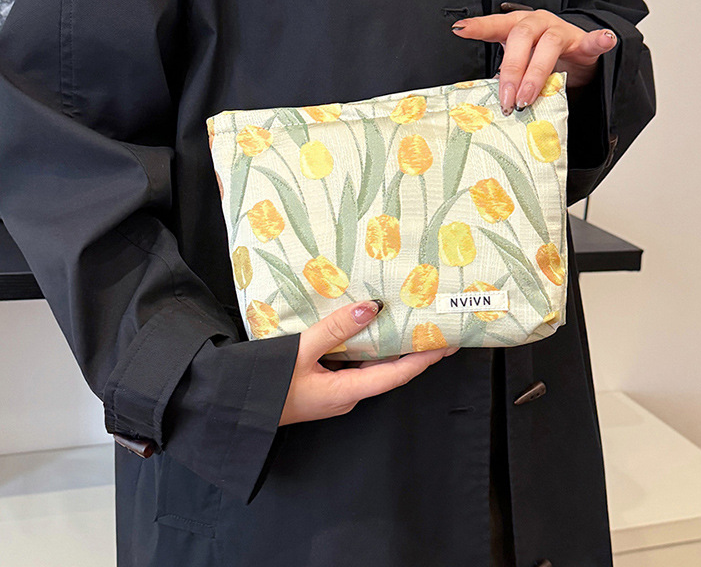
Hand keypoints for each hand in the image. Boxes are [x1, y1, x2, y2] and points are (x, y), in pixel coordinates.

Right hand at [278, 300, 457, 425]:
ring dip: (390, 346)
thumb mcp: (300, 351)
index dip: (425, 358)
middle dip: (414, 350)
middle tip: (432, 325)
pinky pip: (353, 364)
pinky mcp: (324, 385)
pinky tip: (366, 327)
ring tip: (407, 321)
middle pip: (389, 371)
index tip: (448, 343)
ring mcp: (335, 391)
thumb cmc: (265, 384)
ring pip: (371, 366)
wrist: (234, 408)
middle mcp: (347, 394)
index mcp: (347, 392)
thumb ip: (336, 328)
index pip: (398, 375)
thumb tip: (371, 308)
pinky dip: (365, 346)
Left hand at [451, 8, 616, 114]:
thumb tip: (489, 102)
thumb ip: (507, 76)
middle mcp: (537, 23)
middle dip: (511, 70)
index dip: (479, 27)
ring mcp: (561, 30)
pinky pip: (591, 40)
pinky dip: (598, 40)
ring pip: (548, 44)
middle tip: (507, 98)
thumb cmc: (540, 59)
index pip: (496, 25)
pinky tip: (604, 39)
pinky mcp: (583, 42)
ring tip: (528, 97)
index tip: (460, 29)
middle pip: (521, 37)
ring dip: (536, 73)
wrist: (576, 56)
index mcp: (517, 26)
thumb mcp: (520, 64)